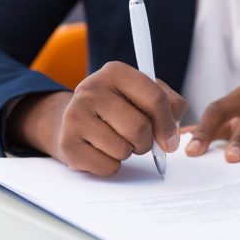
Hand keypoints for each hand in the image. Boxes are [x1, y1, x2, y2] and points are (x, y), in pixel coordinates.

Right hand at [7, 61, 186, 175]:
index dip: (168, 124)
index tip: (169, 139)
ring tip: (117, 141)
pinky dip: (112, 166)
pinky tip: (103, 151)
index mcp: (116, 72)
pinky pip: (108, 167)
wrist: (77, 122)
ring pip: (123, 150)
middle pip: (139, 128)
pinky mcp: (68, 144)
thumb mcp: (146, 97)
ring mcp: (75, 115)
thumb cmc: (119, 110)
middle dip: (146, 142)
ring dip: (128, 153)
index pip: (155, 99)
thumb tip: (171, 138)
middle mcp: (91, 89)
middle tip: (138, 139)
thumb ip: (170, 108)